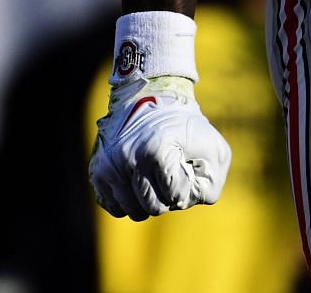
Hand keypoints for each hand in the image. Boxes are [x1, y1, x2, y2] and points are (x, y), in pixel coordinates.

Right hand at [89, 73, 231, 218]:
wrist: (152, 98)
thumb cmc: (186, 127)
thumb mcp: (213, 148)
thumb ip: (209, 184)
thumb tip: (187, 203)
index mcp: (157, 149)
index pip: (175, 197)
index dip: (185, 187)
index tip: (185, 165)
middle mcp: (128, 157)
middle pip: (153, 208)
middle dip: (167, 197)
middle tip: (170, 173)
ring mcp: (110, 165)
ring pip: (132, 212)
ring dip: (147, 201)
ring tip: (154, 178)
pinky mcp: (98, 171)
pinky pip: (114, 207)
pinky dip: (129, 201)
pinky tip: (138, 182)